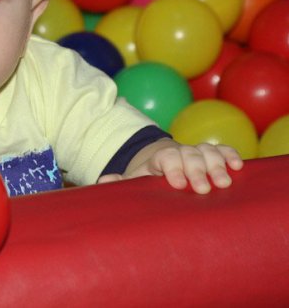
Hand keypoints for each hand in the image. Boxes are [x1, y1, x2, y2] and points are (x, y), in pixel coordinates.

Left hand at [97, 139, 243, 193]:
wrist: (159, 162)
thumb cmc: (147, 177)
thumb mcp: (132, 180)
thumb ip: (119, 182)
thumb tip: (103, 183)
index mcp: (158, 157)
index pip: (166, 157)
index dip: (172, 168)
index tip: (177, 184)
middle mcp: (179, 151)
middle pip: (189, 155)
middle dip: (196, 171)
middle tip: (202, 189)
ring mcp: (195, 151)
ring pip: (207, 151)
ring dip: (216, 165)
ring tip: (224, 183)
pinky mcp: (210, 155)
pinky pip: (222, 150)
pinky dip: (230, 155)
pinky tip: (238, 167)